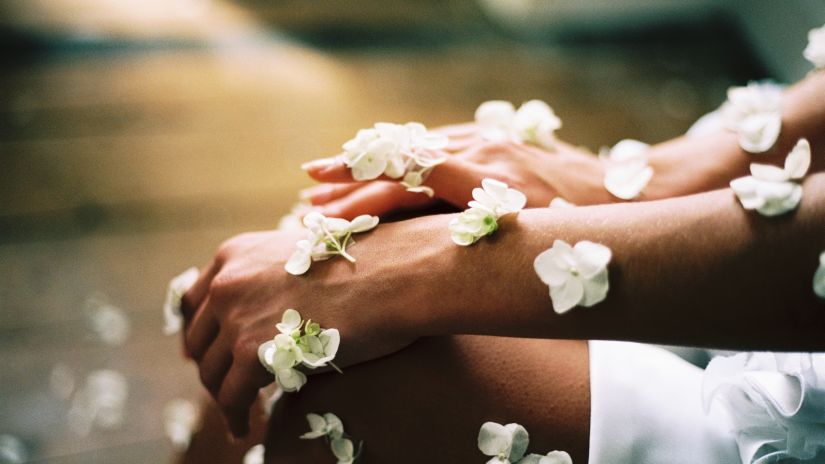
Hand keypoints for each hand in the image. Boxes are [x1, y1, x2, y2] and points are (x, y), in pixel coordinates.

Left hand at [178, 223, 434, 436]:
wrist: (392, 275)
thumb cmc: (365, 268)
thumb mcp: (302, 258)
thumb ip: (272, 279)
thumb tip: (265, 314)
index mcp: (236, 253)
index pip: (196, 300)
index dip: (202, 332)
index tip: (212, 353)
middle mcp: (228, 280)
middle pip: (198, 338)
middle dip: (212, 366)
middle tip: (230, 387)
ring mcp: (236, 315)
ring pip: (211, 371)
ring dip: (223, 396)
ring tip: (239, 412)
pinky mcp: (250, 349)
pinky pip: (231, 396)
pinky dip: (236, 416)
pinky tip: (246, 427)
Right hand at [300, 123, 614, 219]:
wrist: (631, 191)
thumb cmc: (587, 235)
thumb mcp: (540, 248)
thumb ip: (488, 250)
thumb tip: (430, 271)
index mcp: (489, 180)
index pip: (410, 181)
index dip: (362, 192)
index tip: (320, 206)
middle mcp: (482, 153)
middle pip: (401, 164)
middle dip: (350, 182)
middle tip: (305, 200)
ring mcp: (486, 141)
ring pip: (412, 148)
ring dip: (366, 164)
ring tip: (321, 178)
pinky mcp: (492, 138)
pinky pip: (435, 142)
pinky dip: (398, 154)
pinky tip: (372, 163)